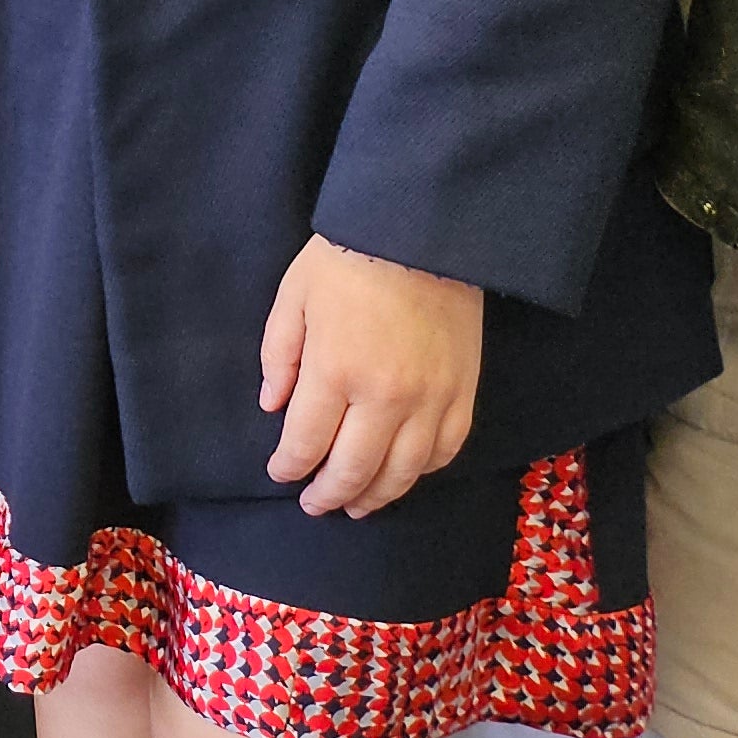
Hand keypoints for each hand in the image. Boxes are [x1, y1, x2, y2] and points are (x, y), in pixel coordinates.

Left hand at [259, 234, 484, 516]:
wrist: (422, 231)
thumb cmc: (347, 259)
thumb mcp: (294, 298)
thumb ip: (281, 355)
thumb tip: (273, 405)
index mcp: (335, 370)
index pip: (306, 441)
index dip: (289, 466)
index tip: (280, 473)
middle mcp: (385, 396)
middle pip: (355, 469)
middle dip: (329, 495)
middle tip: (314, 505)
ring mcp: (431, 398)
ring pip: (404, 471)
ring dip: (377, 495)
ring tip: (357, 506)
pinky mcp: (464, 393)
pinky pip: (445, 450)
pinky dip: (423, 471)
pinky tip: (404, 474)